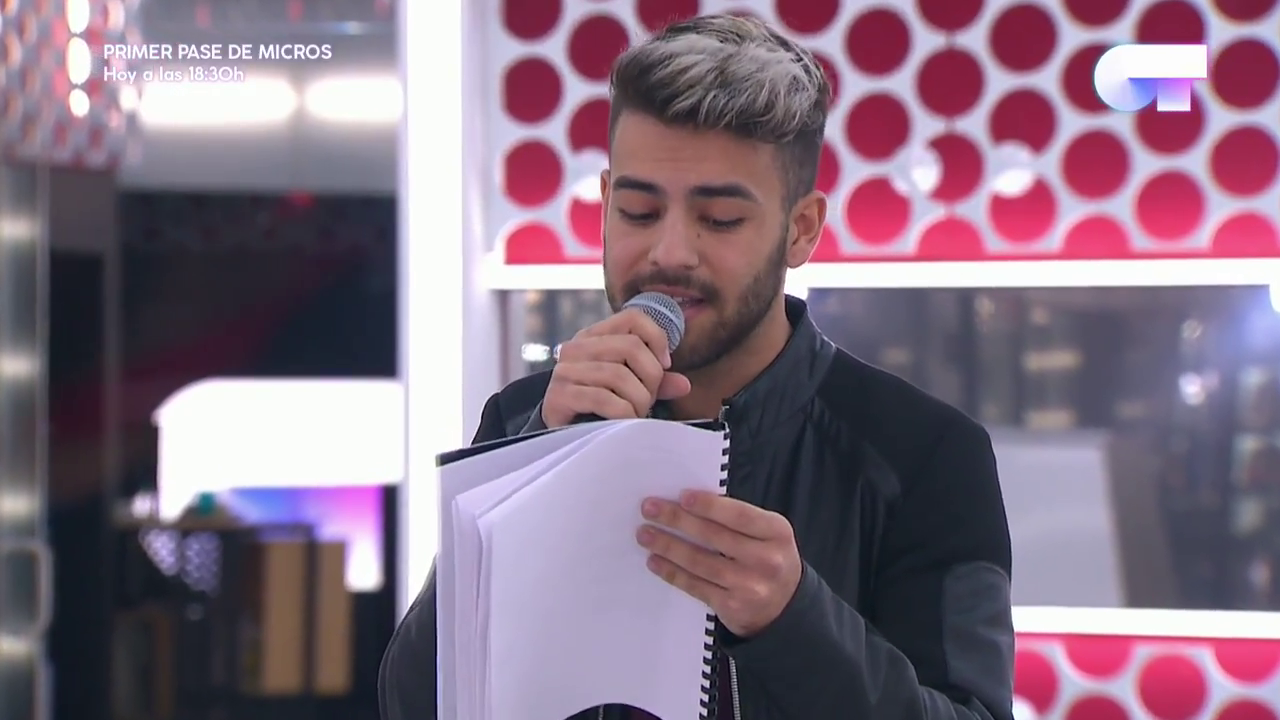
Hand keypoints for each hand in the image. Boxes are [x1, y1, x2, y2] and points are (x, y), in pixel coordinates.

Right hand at [540, 309, 691, 427]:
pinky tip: (626, 422)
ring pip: (620, 375)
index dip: (657, 338)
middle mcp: (577, 348)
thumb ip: (656, 382)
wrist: (561, 434)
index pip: (633, 317)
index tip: (664, 365)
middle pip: (631, 347)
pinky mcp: (559, 395)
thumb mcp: (630, 389)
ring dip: (638, 401)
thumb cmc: (599, 408)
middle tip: (649, 400)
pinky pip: (603, 399)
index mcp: (595, 337)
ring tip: (636, 415)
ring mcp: (565, 370)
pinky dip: (623, 413)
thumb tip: (684, 384)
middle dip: (651, 378)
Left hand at [637, 490, 801, 637]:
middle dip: (677, 519)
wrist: (784, 608)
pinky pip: (695, 585)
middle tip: (649, 508)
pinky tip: (655, 561)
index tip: (681, 496)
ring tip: (645, 534)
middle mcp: (766, 560)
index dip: (708, 505)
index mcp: (777, 532)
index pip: (739, 515)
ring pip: (700, 561)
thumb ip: (738, 520)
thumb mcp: (767, 534)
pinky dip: (672, 572)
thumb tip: (689, 504)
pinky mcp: (731, 606)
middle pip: (714, 535)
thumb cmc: (768, 559)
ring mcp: (748, 585)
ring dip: (667, 546)